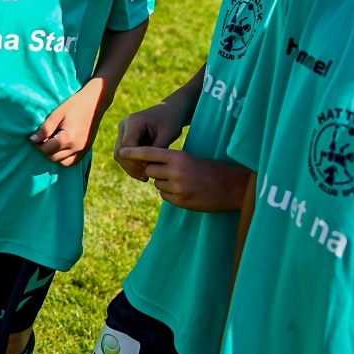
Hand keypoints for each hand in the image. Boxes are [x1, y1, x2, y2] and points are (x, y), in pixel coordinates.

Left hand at [31, 84, 102, 165]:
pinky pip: (72, 161)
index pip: (47, 150)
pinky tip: (62, 146)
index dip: (38, 144)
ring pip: (63, 162)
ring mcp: (83, 150)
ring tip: (53, 142)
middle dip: (45, 150)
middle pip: (54, 158)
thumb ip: (44, 129)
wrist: (95, 103)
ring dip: (55, 155)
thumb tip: (32, 140)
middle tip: (44, 138)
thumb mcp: (56, 114)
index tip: (35, 137)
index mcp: (68, 138)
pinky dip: (64, 158)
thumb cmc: (74, 105)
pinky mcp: (86, 150)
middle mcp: (77, 147)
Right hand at [113, 100, 186, 179]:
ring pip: (119, 154)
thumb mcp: (167, 134)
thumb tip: (146, 167)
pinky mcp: (125, 137)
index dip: (136, 159)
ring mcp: (122, 131)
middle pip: (120, 151)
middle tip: (146, 177)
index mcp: (133, 121)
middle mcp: (124, 125)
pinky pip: (124, 154)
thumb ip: (155, 150)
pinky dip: (131, 165)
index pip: (127, 144)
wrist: (170, 111)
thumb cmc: (171, 121)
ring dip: (130, 167)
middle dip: (132, 166)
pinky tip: (142, 173)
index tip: (150, 168)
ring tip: (145, 178)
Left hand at [117, 146, 248, 210]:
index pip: (149, 153)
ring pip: (156, 184)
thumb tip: (148, 166)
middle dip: (155, 171)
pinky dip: (170, 194)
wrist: (232, 186)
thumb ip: (170, 160)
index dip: (134, 152)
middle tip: (170, 172)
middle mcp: (175, 171)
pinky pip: (164, 196)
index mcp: (178, 157)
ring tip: (183, 182)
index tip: (122, 152)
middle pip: (150, 170)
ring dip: (164, 184)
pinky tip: (185, 191)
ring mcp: (178, 187)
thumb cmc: (209, 169)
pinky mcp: (181, 201)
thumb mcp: (189, 158)